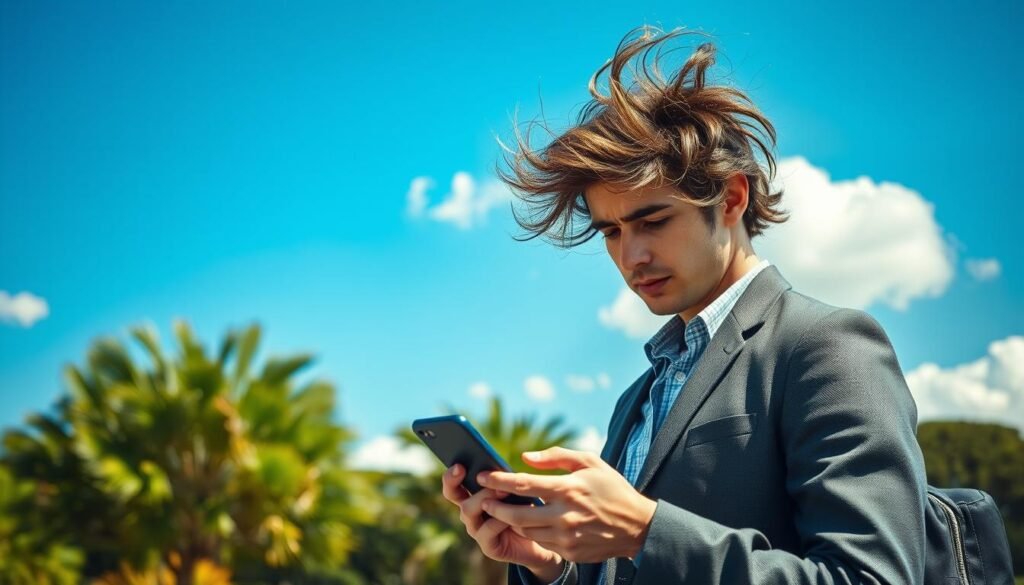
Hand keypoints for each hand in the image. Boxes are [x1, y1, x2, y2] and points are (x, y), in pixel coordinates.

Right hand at [441, 464, 564, 580]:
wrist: (542, 538)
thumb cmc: (529, 508)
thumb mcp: (518, 488)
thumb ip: (507, 477)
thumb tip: (510, 460)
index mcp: (474, 495)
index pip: (453, 483)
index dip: (451, 474)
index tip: (459, 464)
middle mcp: (471, 512)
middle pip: (453, 495)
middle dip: (456, 481)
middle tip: (470, 472)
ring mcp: (477, 530)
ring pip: (468, 510)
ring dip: (485, 497)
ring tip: (503, 490)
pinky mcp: (488, 546)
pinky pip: (487, 530)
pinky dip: (499, 520)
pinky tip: (511, 515)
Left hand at [477, 447, 657, 563]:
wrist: (638, 526)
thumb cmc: (611, 488)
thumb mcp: (590, 462)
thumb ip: (556, 457)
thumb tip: (526, 457)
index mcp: (569, 489)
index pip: (524, 484)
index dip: (499, 480)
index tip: (483, 476)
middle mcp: (565, 515)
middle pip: (516, 514)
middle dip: (495, 506)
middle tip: (484, 500)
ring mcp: (567, 536)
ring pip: (526, 531)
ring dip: (512, 521)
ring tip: (504, 511)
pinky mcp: (570, 551)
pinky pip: (542, 542)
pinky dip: (532, 532)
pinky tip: (530, 523)